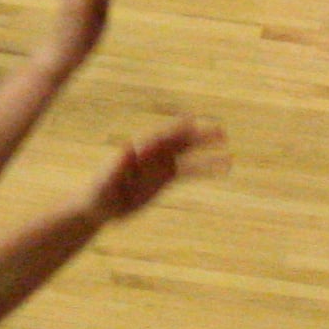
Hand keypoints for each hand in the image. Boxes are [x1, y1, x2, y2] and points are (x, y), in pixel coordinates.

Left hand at [89, 116, 228, 220]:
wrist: (100, 206)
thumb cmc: (99, 194)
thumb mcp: (105, 181)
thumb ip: (117, 166)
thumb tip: (127, 149)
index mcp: (137, 150)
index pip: (159, 138)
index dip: (174, 129)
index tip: (191, 121)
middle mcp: (151, 154)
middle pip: (177, 141)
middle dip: (197, 136)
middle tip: (220, 131)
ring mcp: (159, 165)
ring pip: (187, 154)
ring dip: (206, 151)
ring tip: (229, 153)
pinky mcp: (165, 178)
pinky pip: (189, 171)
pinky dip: (205, 169)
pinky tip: (223, 168)